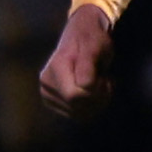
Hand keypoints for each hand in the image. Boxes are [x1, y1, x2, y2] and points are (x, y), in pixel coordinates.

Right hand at [38, 4, 114, 119]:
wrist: (83, 35)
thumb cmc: (92, 40)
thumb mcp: (95, 46)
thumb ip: (88, 65)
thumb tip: (84, 85)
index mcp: (55, 69)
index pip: (76, 96)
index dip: (96, 92)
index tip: (105, 78)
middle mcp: (46, 84)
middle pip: (78, 107)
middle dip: (99, 98)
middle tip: (105, 81)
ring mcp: (47, 95)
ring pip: (79, 115)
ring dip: (97, 103)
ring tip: (100, 85)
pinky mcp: (53, 103)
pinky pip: (77, 116)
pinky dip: (91, 108)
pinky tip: (94, 93)